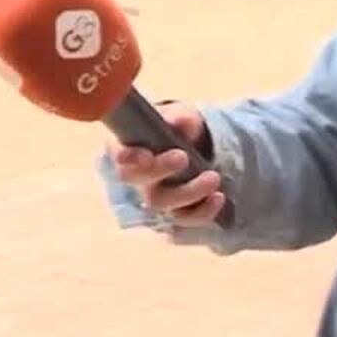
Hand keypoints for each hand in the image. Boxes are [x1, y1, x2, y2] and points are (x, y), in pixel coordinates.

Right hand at [108, 101, 225, 227]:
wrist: (197, 147)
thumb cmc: (179, 127)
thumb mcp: (182, 116)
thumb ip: (180, 118)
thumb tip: (178, 121)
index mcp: (130, 146)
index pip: (117, 153)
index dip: (127, 157)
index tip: (146, 155)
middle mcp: (137, 176)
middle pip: (136, 180)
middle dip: (159, 169)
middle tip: (182, 157)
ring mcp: (155, 196)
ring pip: (161, 203)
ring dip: (188, 192)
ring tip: (213, 177)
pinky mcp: (175, 213)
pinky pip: (184, 219)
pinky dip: (202, 212)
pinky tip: (218, 197)